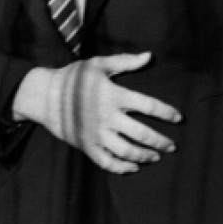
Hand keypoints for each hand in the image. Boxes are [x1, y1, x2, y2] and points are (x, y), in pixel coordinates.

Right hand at [13, 52, 182, 173]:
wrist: (44, 96)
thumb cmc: (73, 77)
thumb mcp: (98, 64)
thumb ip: (125, 61)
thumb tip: (149, 56)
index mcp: (113, 95)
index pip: (148, 105)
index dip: (166, 112)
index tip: (178, 118)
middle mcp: (107, 116)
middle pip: (141, 133)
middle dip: (160, 141)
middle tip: (172, 146)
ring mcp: (96, 134)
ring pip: (127, 151)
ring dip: (145, 156)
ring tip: (156, 156)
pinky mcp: (86, 146)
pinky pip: (107, 162)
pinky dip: (122, 168)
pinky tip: (133, 167)